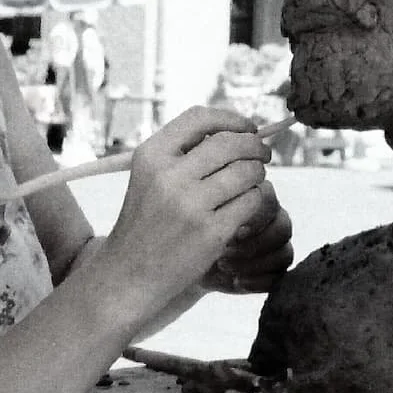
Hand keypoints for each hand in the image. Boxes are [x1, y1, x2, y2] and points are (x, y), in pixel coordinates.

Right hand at [99, 107, 269, 317]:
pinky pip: (251, 202)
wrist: (129, 274)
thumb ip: (184, 152)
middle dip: (254, 146)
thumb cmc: (147, 221)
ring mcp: (190, 205)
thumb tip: (238, 130)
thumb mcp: (149, 176)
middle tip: (263, 154)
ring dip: (257, 174)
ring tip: (253, 181)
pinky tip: (247, 206)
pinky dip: (255, 200)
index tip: (248, 128)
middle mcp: (169, 176)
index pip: (199, 118)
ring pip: (247, 172)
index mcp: (151, 155)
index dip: (231, 119)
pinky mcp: (211, 232)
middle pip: (230, 144)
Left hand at [202, 181, 292, 293]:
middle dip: (254, 243)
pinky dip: (259, 281)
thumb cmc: (192, 233)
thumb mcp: (199, 218)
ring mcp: (275, 244)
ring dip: (255, 263)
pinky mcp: (274, 269)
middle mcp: (271, 218)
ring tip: (224, 266)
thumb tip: (233, 221)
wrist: (188, 261)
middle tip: (225, 251)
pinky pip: (279, 275)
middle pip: (282, 227)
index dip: (252, 215)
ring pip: (284, 252)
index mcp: (255, 195)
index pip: (268, 199)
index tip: (228, 228)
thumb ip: (218, 210)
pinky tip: (236, 281)